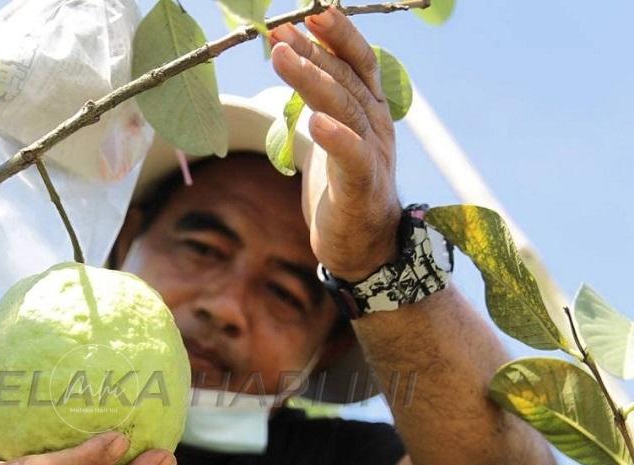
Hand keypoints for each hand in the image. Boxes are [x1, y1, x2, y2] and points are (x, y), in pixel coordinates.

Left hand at [270, 8, 401, 281]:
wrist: (365, 247)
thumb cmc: (343, 188)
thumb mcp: (332, 136)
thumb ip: (319, 100)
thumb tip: (290, 57)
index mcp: (371, 111)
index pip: (358, 62)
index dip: (337, 34)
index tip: (309, 11)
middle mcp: (377, 126)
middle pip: (346, 79)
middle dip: (313, 51)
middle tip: (281, 31)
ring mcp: (373, 156)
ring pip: (344, 110)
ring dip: (312, 80)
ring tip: (281, 57)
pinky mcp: (362, 189)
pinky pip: (352, 159)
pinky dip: (336, 138)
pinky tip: (316, 122)